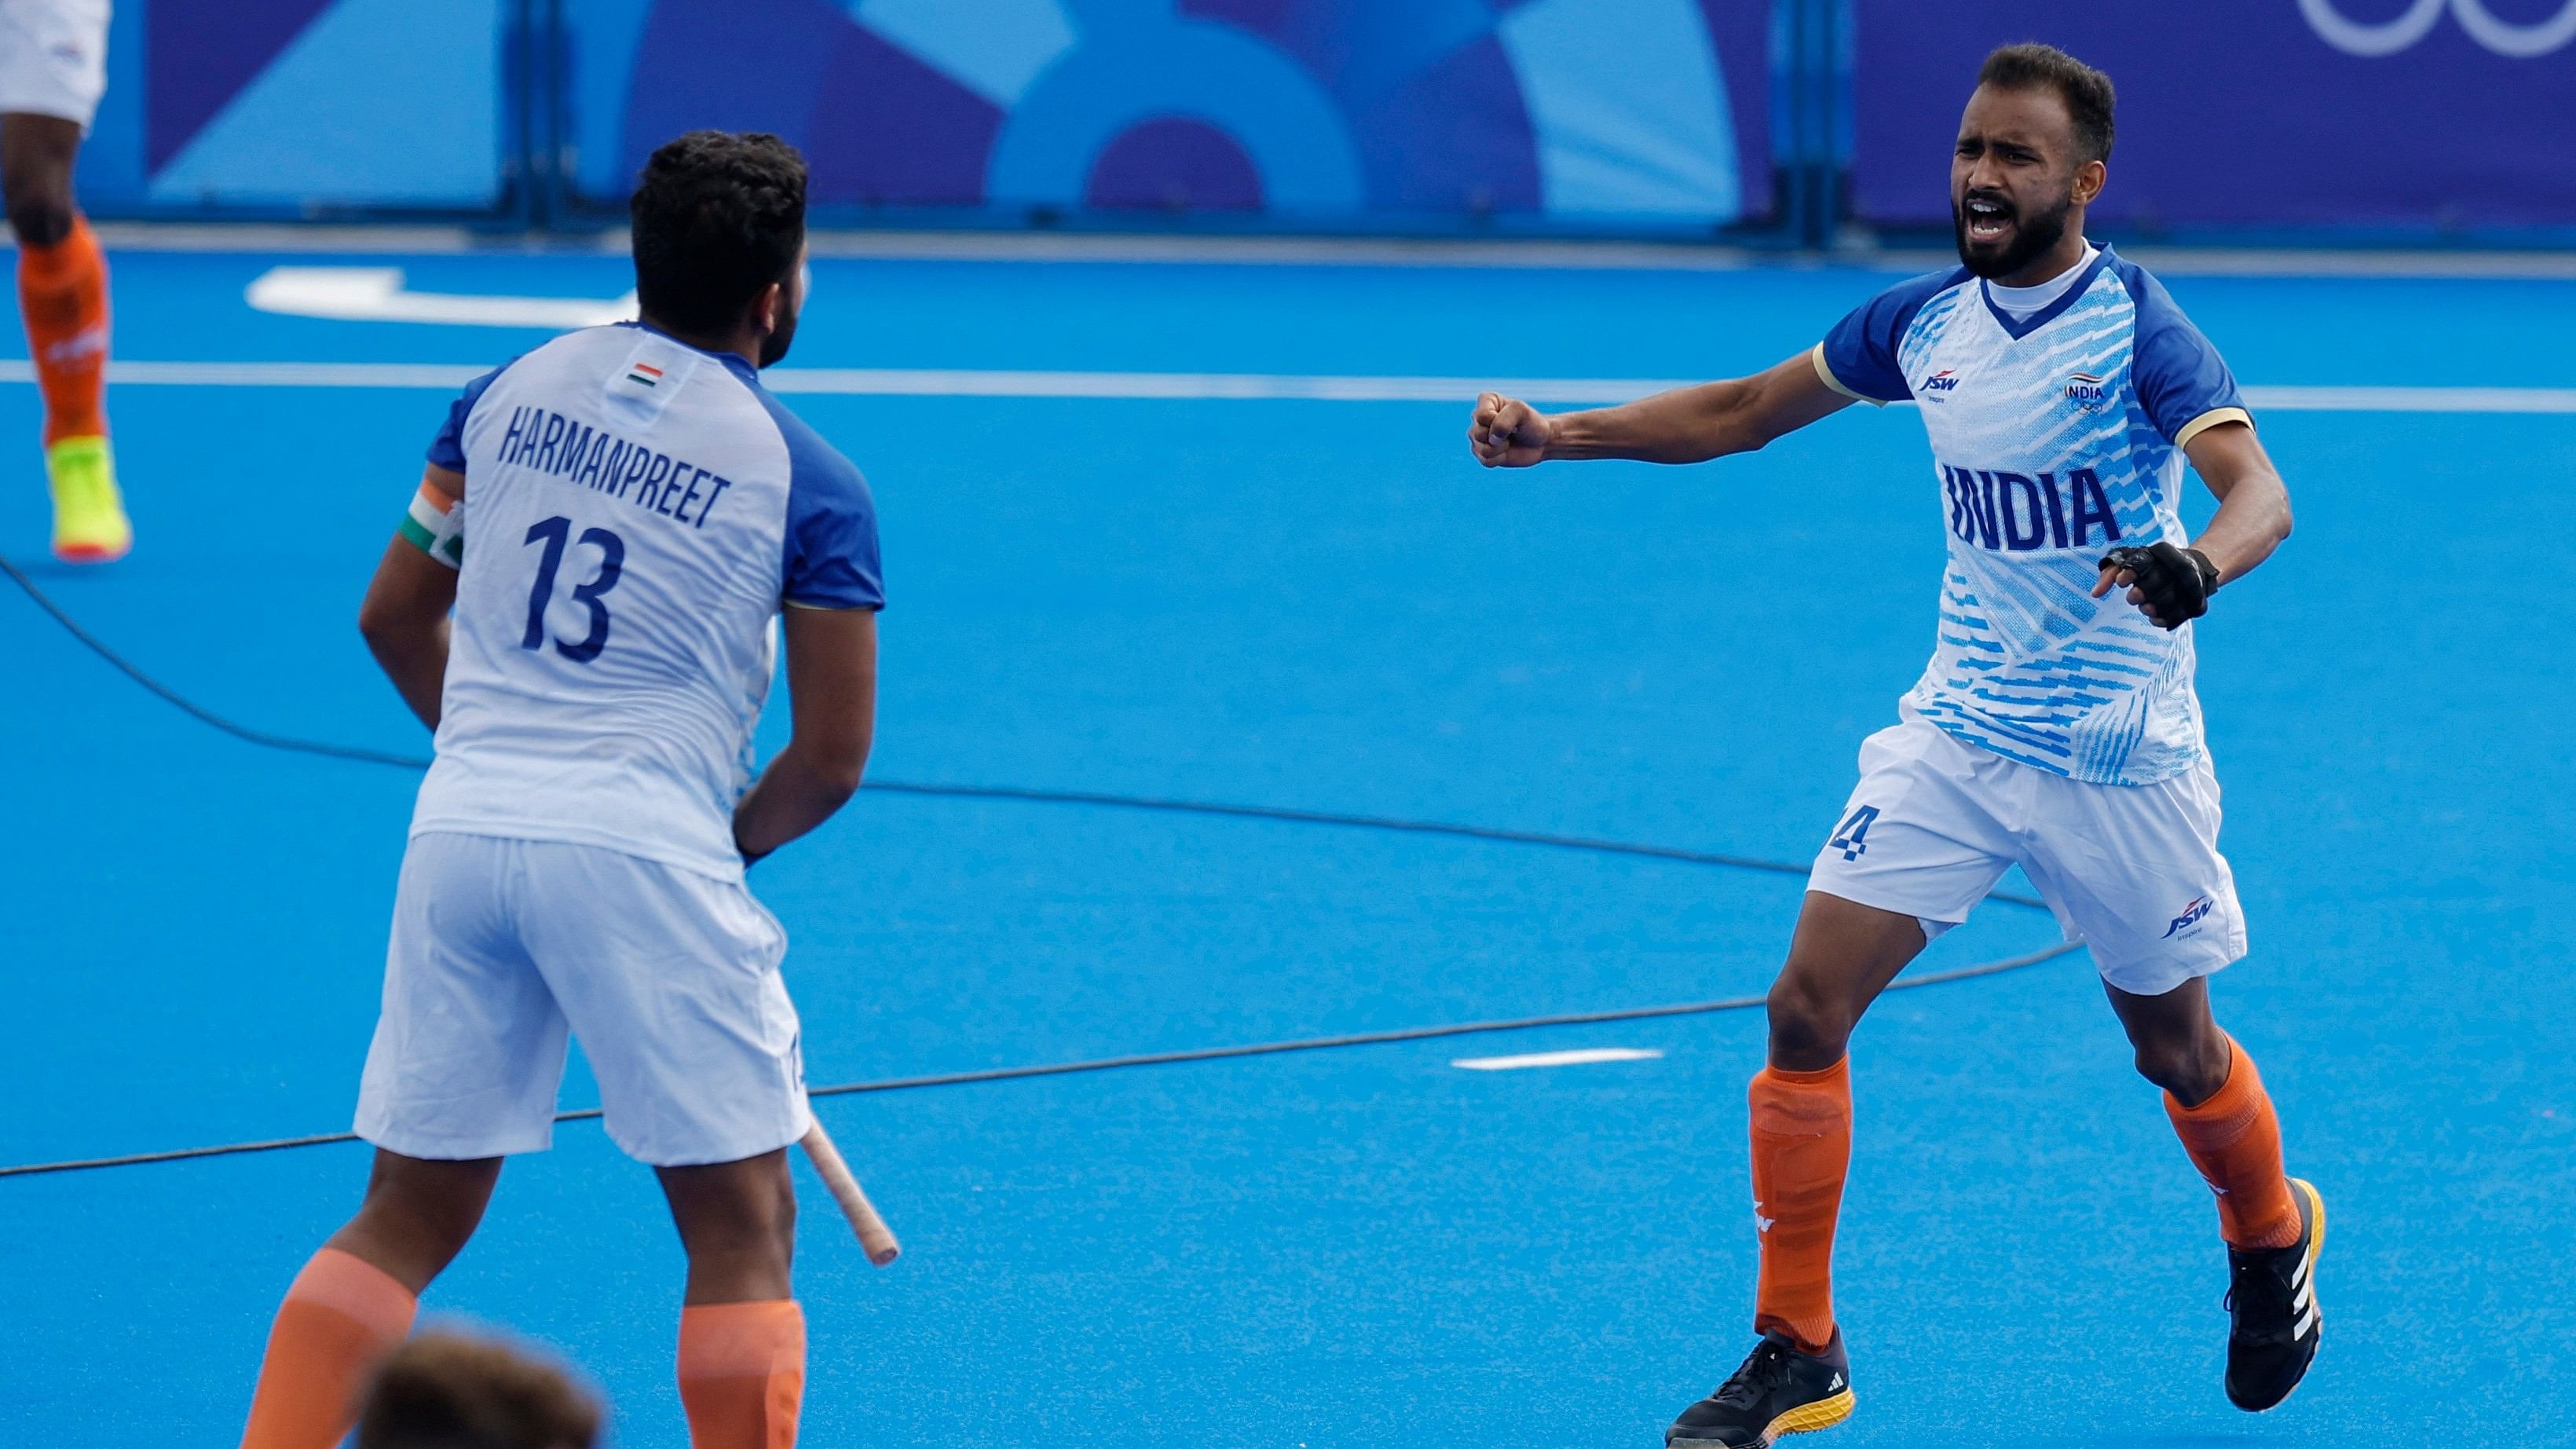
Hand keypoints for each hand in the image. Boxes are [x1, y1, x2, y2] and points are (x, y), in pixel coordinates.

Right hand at [1469, 392, 1551, 466]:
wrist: (1541, 442)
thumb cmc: (1531, 423)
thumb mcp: (1522, 412)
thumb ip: (1504, 420)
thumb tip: (1492, 439)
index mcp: (1485, 401)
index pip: (1481, 416)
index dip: (1498, 421)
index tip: (1512, 418)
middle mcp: (1478, 419)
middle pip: (1478, 433)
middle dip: (1500, 436)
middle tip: (1512, 432)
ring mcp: (1478, 437)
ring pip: (1482, 449)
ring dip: (1500, 449)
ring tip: (1509, 441)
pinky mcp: (1482, 454)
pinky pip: (1486, 461)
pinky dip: (1500, 458)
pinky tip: (1506, 451)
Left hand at [2093, 541, 2219, 630]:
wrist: (2194, 568)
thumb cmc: (2153, 566)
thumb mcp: (2132, 561)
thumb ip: (2110, 573)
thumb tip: (2095, 594)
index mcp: (2159, 554)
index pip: (2143, 562)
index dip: (2130, 573)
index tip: (2121, 581)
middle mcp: (2176, 567)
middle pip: (2157, 582)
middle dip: (2141, 592)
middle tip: (2133, 597)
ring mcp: (2188, 585)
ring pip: (2168, 600)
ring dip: (2151, 607)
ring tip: (2145, 608)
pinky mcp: (2195, 603)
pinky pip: (2179, 615)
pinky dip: (2164, 619)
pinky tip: (2154, 618)